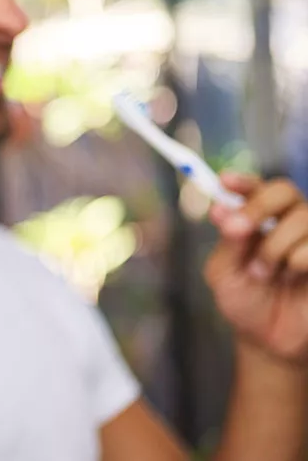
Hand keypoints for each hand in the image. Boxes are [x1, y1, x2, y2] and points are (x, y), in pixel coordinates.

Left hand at [205, 174, 307, 363]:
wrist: (269, 340)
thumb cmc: (245, 302)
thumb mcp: (224, 273)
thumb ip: (228, 242)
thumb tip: (222, 211)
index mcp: (260, 219)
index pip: (257, 188)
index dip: (243, 181)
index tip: (224, 182)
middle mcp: (289, 222)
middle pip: (285, 190)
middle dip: (257, 206)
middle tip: (237, 230)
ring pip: (302, 217)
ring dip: (274, 247)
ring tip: (263, 274)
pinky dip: (297, 261)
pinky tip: (293, 279)